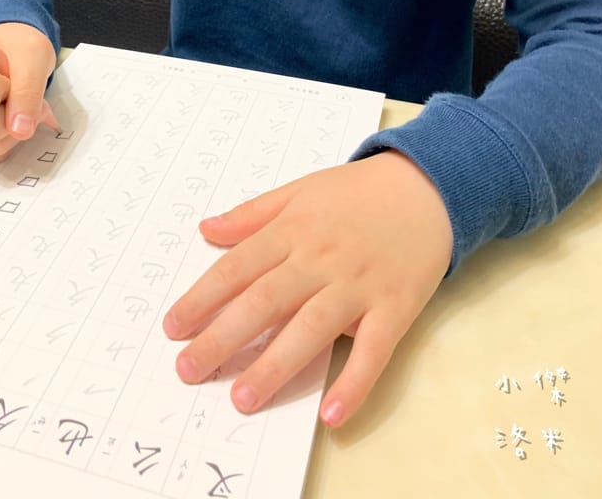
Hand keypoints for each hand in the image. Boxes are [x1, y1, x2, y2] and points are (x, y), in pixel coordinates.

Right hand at [0, 22, 56, 162]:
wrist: (8, 53)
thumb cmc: (16, 49)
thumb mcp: (33, 55)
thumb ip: (28, 90)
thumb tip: (20, 130)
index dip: (5, 90)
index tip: (8, 76)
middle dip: (11, 116)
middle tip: (16, 95)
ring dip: (10, 130)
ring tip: (11, 104)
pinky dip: (3, 141)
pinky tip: (3, 117)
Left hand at [163, 151, 452, 426]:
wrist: (427, 187)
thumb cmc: (358, 192)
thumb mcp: (301, 189)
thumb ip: (253, 213)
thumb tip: (206, 229)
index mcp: (294, 229)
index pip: (239, 267)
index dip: (203, 298)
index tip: (173, 327)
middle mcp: (321, 258)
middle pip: (265, 301)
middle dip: (223, 337)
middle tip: (189, 369)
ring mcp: (359, 284)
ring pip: (311, 328)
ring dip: (275, 366)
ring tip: (242, 398)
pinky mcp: (395, 307)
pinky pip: (373, 351)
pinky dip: (353, 383)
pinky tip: (331, 414)